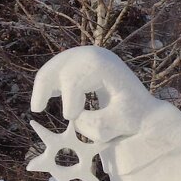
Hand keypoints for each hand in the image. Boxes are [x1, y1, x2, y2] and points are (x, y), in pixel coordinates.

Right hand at [31, 45, 165, 142]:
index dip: (70, 99)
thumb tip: (75, 117)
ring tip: (39, 107)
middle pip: (60, 66)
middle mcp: (96, 55)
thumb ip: (97, 125)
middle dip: (44, 87)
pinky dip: (49, 83)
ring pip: (55, 67)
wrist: (143, 107)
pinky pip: (58, 69)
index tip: (70, 117)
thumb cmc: (134, 117)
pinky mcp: (82, 63)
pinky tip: (48, 98)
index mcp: (107, 67)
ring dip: (44, 86)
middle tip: (37, 109)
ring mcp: (87, 56)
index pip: (77, 78)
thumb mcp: (121, 125)